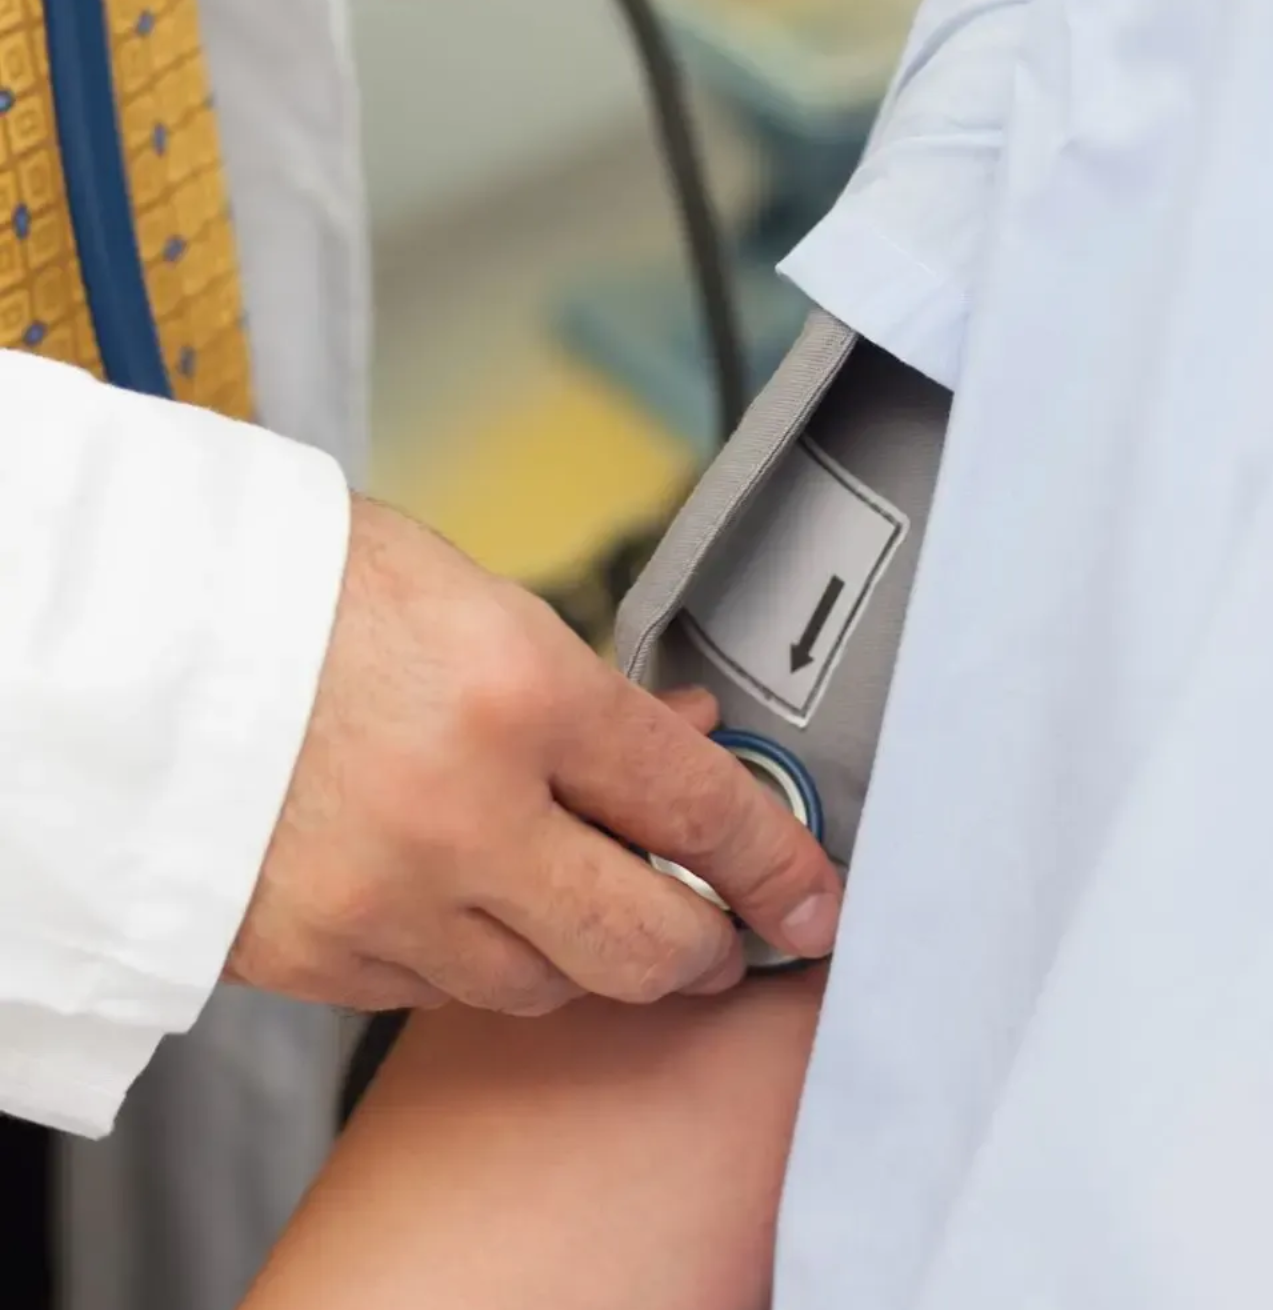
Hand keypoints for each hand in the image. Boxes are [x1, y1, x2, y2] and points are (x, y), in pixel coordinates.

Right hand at [226, 500, 841, 1014]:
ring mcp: (384, 898)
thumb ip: (591, 693)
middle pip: (645, 943)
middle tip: (717, 932)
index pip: (700, 809)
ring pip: (544, 986)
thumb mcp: (480, 604)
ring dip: (581, 953)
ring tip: (574, 897)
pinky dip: (472, 958)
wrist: (147, 638)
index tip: (812, 897)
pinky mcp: (315, 956)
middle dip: (703, 946)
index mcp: (520, 692)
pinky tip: (461, 898)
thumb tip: (687, 737)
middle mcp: (463, 812)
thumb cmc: (308, 591)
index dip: (779, 864)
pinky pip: (436, 994)